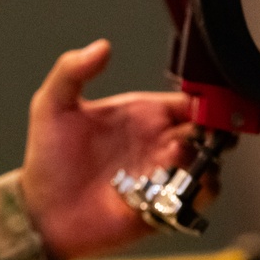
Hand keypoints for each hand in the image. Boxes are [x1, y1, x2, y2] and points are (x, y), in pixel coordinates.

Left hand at [20, 39, 195, 259]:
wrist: (44, 212)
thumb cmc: (48, 159)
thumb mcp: (52, 106)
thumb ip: (72, 71)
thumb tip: (101, 47)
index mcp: (141, 113)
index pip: (190, 100)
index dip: (207, 98)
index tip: (211, 102)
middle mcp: (159, 141)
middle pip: (209, 129)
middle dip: (215, 129)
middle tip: (195, 134)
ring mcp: (165, 173)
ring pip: (209, 161)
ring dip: (201, 159)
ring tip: (170, 162)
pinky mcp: (169, 204)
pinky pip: (203, 195)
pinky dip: (201, 189)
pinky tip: (175, 186)